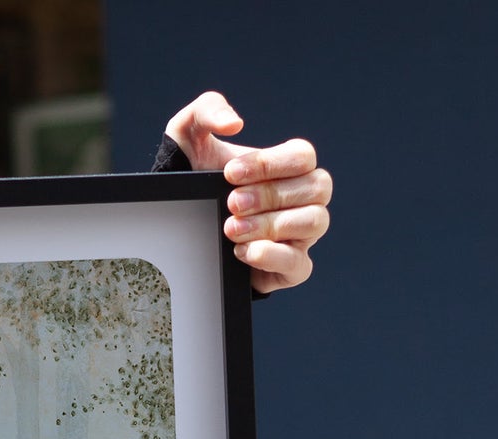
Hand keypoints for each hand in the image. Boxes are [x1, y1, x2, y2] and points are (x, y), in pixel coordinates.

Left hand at [166, 92, 331, 293]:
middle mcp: (305, 197)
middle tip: (230, 203)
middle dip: (269, 195)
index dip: (269, 164)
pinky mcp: (291, 268)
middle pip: (314, 188)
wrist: (184, 226)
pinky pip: (298, 264)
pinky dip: (273, 257)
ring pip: (313, 222)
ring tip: (232, 229)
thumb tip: (234, 122)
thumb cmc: (196, 176)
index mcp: (292, 164)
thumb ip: (208, 110)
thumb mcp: (190, 136)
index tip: (229, 173)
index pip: (302, 156)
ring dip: (272, 225)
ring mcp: (302, 233)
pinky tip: (243, 252)